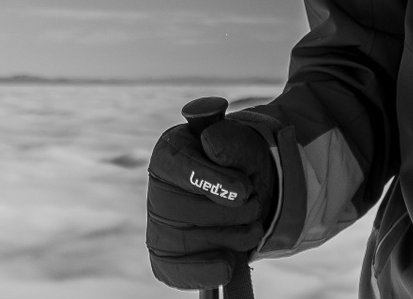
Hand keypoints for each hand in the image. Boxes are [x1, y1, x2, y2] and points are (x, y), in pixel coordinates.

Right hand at [146, 105, 276, 290]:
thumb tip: (210, 144)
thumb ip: (229, 140)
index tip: (243, 191)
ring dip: (232, 238)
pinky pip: (174, 271)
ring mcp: (159, 224)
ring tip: (252, 225)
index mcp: (171, 152)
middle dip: (232, 213)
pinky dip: (205, 272)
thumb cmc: (241, 162)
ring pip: (188, 242)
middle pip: (186, 211)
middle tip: (255, 203)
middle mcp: (158, 188)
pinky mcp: (166, 255)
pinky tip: (228, 263)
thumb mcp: (244, 143)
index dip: (213, 183)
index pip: (183, 169)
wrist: (249, 189)